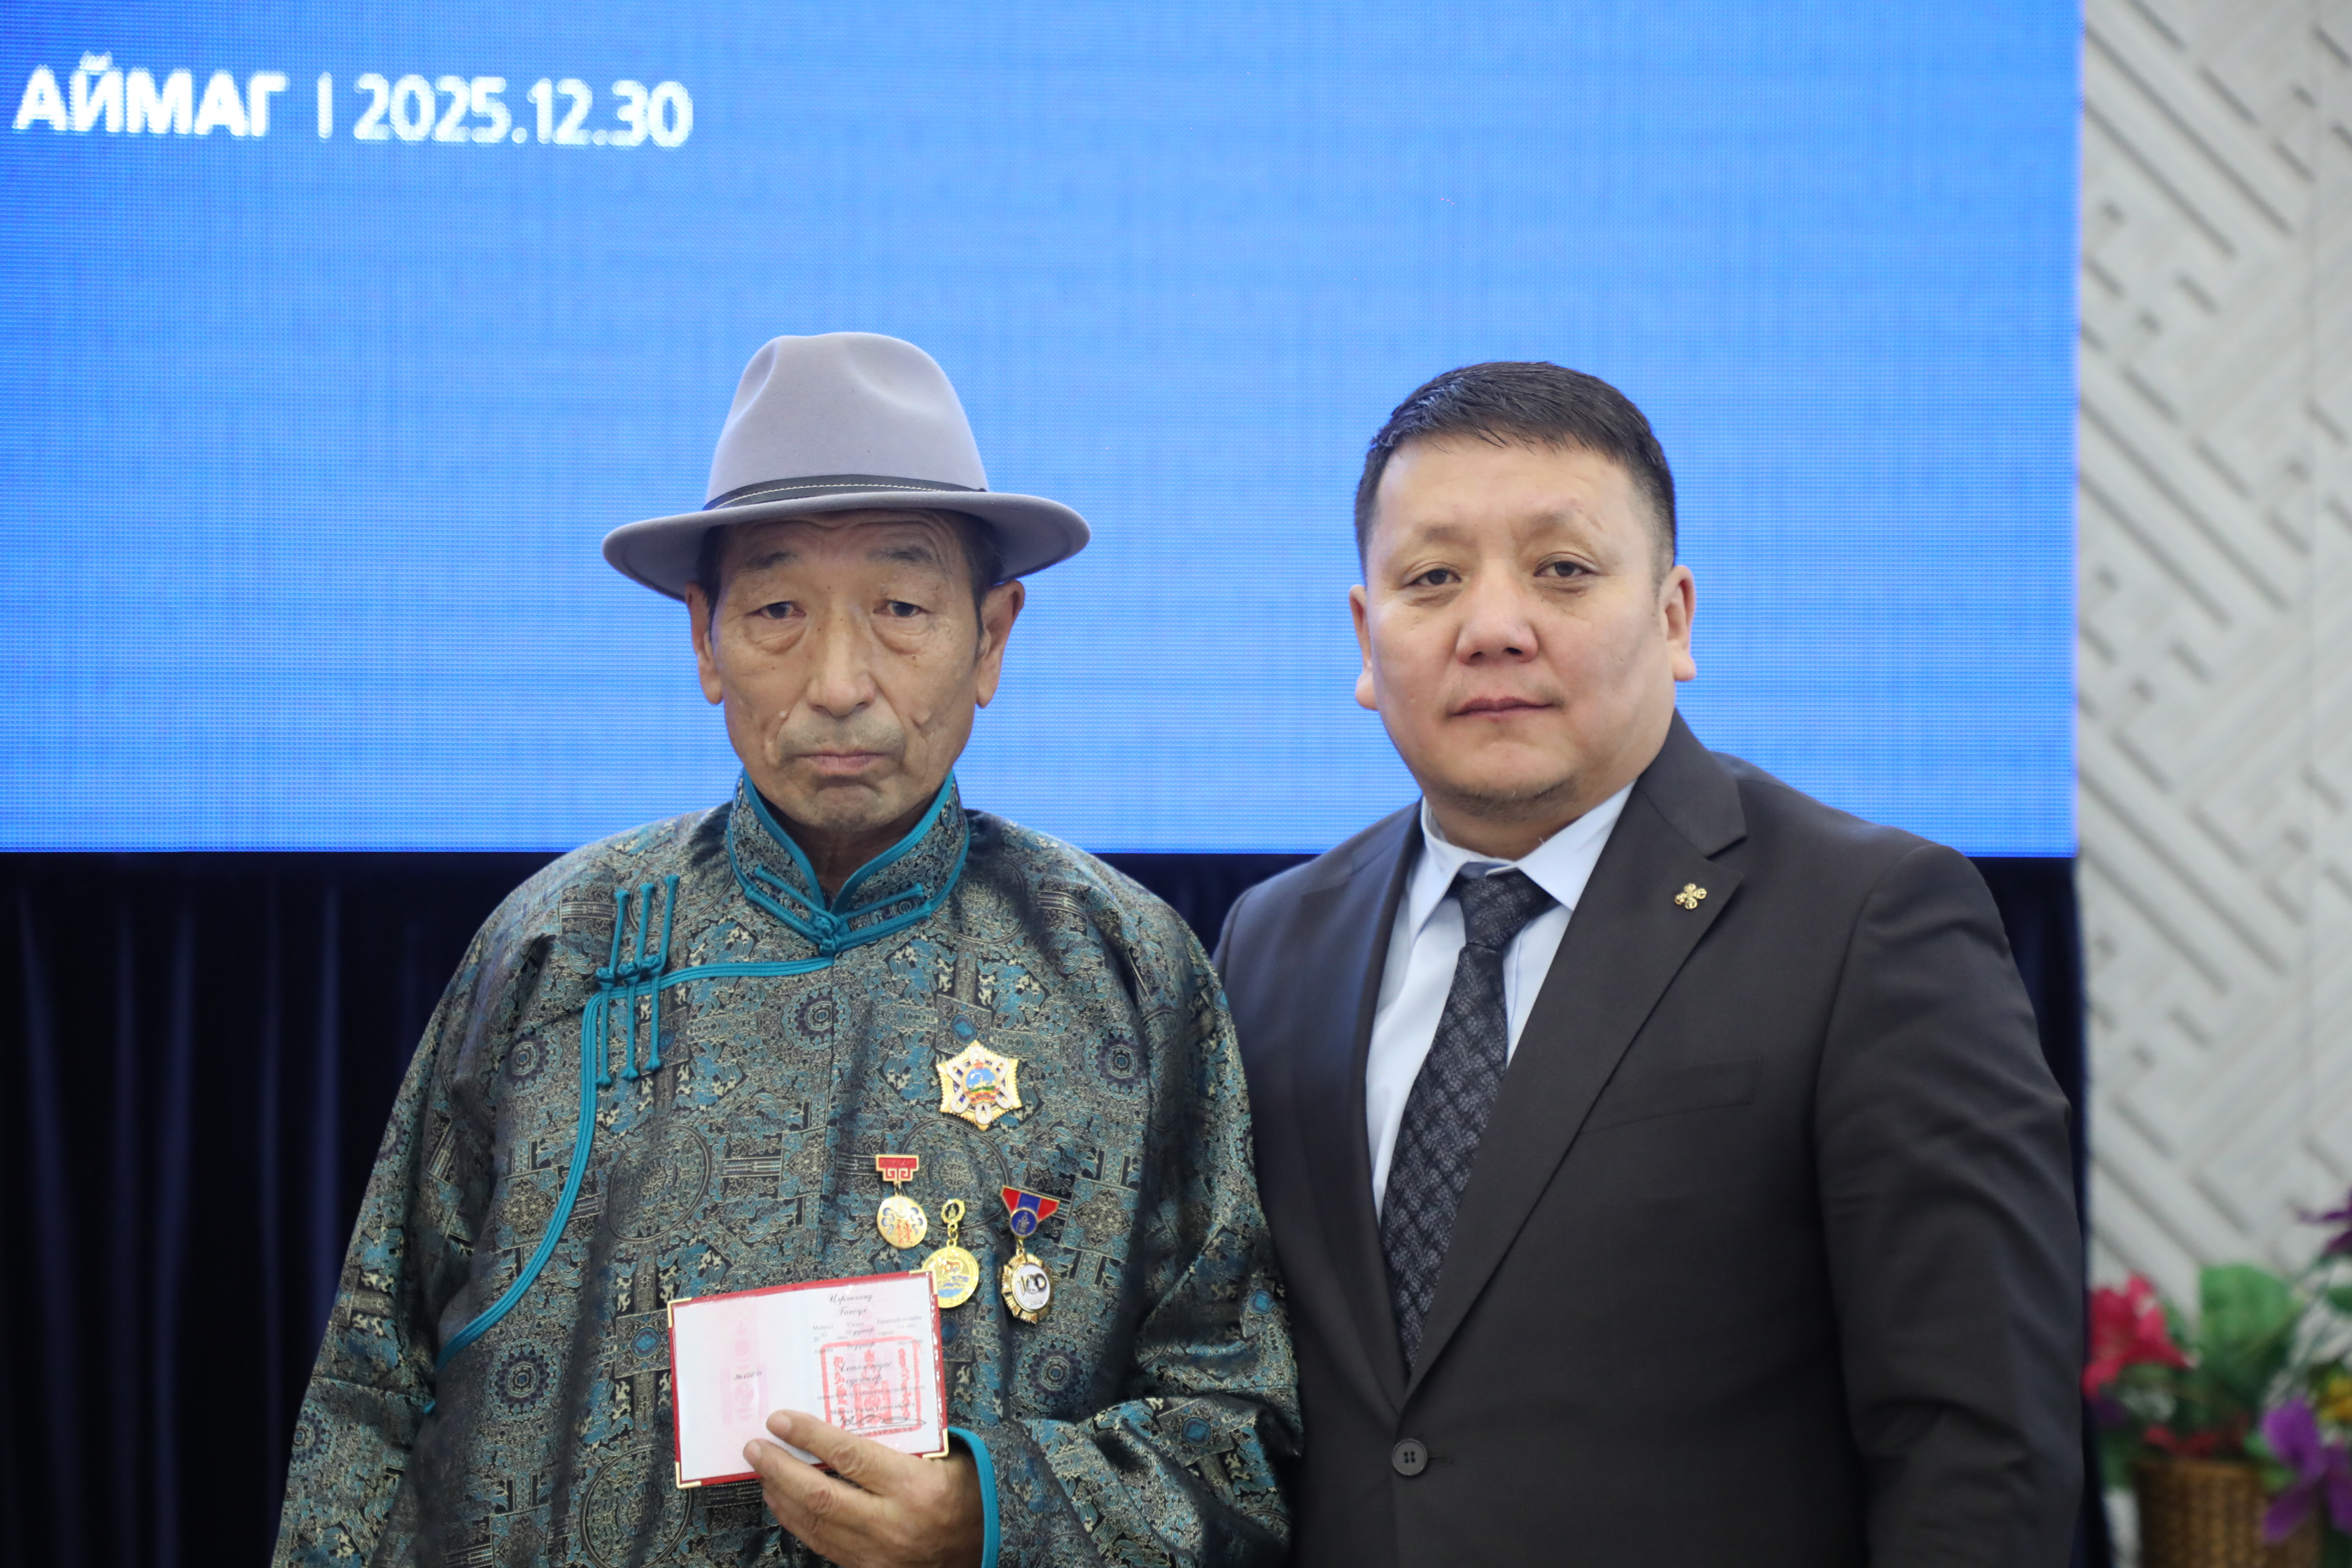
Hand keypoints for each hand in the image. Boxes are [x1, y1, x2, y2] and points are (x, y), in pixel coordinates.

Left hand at [745, 1410, 983, 1567]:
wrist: (988, 1541)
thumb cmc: (966, 1489)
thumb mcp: (942, 1456)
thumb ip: (899, 1440)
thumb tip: (845, 1414)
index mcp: (915, 1486)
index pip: (849, 1456)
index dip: (809, 1436)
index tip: (781, 1420)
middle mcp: (894, 1523)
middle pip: (820, 1495)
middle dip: (780, 1469)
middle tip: (756, 1447)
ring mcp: (879, 1554)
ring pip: (815, 1524)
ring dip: (781, 1496)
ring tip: (763, 1471)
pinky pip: (823, 1545)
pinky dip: (797, 1522)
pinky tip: (785, 1502)